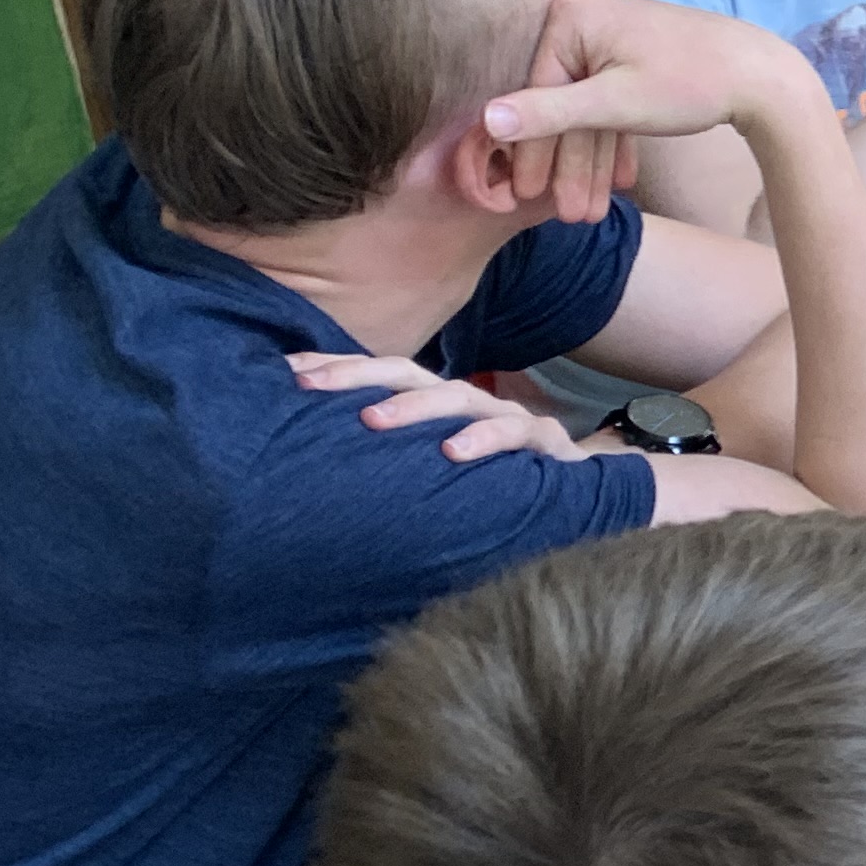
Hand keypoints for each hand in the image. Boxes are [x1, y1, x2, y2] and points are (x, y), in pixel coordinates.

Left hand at [287, 351, 590, 466]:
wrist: (581, 496)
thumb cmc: (495, 488)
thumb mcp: (434, 474)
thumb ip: (392, 464)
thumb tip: (314, 467)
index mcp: (434, 407)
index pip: (378, 376)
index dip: (334, 369)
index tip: (285, 372)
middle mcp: (466, 403)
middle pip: (407, 374)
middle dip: (356, 375)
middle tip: (307, 386)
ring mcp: (506, 419)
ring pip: (457, 397)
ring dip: (412, 406)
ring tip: (371, 420)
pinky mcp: (544, 443)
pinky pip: (515, 434)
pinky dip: (484, 440)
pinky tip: (454, 453)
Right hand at [486, 0, 812, 204]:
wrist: (764, 77)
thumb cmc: (692, 84)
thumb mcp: (615, 104)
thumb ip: (550, 114)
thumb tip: (487, 121)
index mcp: (573, 17)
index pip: (540, 93)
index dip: (535, 150)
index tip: (527, 194)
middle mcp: (588, 17)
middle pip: (567, 103)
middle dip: (570, 165)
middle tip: (569, 214)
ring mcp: (614, 35)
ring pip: (594, 109)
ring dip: (591, 163)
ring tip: (590, 212)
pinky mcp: (637, 53)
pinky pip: (616, 102)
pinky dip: (617, 141)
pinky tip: (618, 183)